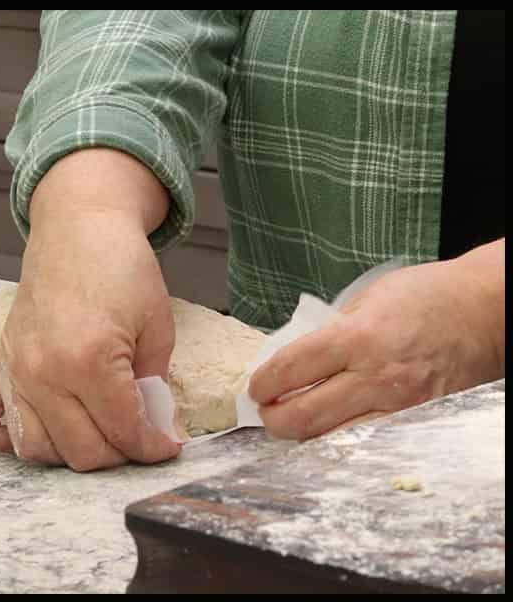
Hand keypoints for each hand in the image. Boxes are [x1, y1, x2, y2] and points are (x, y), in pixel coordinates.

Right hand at [0, 152, 182, 470]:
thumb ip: (156, 385)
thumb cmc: (120, 266)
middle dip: (120, 452)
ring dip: (72, 450)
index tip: (166, 443)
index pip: (124, 433)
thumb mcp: (157, 326)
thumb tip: (156, 427)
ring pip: (38, 448)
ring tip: (97, 430)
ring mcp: (17, 369)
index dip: (154, 446)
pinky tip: (40, 426)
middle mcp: (46, 371)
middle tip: (138, 433)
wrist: (79, 226)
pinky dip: (6, 436)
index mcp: (91, 361)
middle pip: (83, 452)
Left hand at [250, 242, 504, 438]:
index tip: (254, 389)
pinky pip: (374, 442)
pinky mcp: (422, 422)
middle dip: (275, 420)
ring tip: (293, 424)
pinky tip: (332, 433)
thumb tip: (297, 357)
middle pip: (307, 416)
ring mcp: (402, 406)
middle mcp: (376, 377)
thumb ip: (332, 330)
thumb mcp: (366, 299)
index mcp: (356, 338)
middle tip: (266, 414)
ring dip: (307, 437)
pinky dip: (345, 442)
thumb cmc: (425, 296)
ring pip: (337, 440)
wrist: (483, 313)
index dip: (264, 383)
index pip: (292, 369)